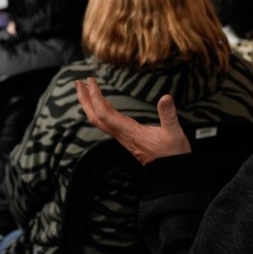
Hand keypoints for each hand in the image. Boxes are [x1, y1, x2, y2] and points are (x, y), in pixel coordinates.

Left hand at [75, 77, 190, 164]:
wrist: (170, 172)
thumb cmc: (172, 153)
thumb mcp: (174, 133)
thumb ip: (169, 115)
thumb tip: (165, 98)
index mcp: (129, 131)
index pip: (105, 113)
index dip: (95, 96)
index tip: (91, 81)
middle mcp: (121, 134)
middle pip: (95, 117)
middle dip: (85, 100)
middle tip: (78, 82)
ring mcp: (122, 137)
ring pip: (99, 121)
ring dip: (90, 105)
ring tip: (85, 90)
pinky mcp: (125, 137)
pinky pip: (107, 123)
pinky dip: (101, 110)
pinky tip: (104, 103)